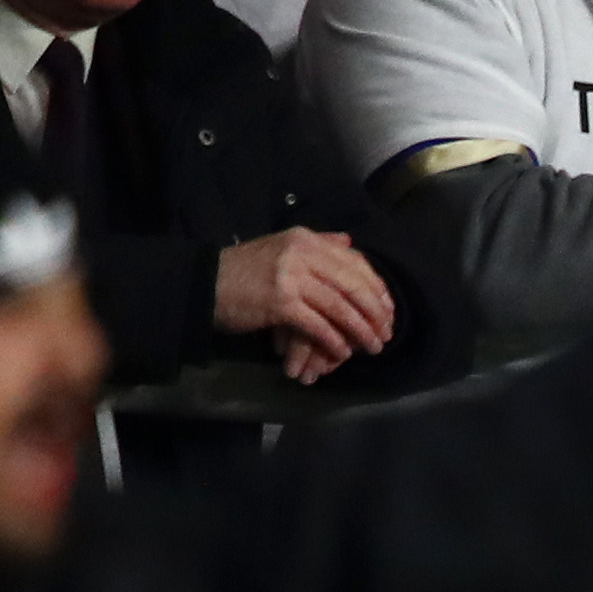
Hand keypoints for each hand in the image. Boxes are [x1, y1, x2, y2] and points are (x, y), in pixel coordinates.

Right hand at [213, 227, 394, 381]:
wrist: (203, 283)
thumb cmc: (245, 269)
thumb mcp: (282, 247)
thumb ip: (318, 244)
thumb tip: (350, 241)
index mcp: (306, 239)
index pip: (355, 263)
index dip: (377, 288)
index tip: (389, 310)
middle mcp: (302, 254)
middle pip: (354, 285)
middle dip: (376, 312)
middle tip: (387, 333)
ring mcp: (291, 277)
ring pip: (341, 307)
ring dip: (362, 331)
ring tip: (373, 347)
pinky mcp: (280, 303)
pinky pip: (319, 325)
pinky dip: (334, 341)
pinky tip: (343, 352)